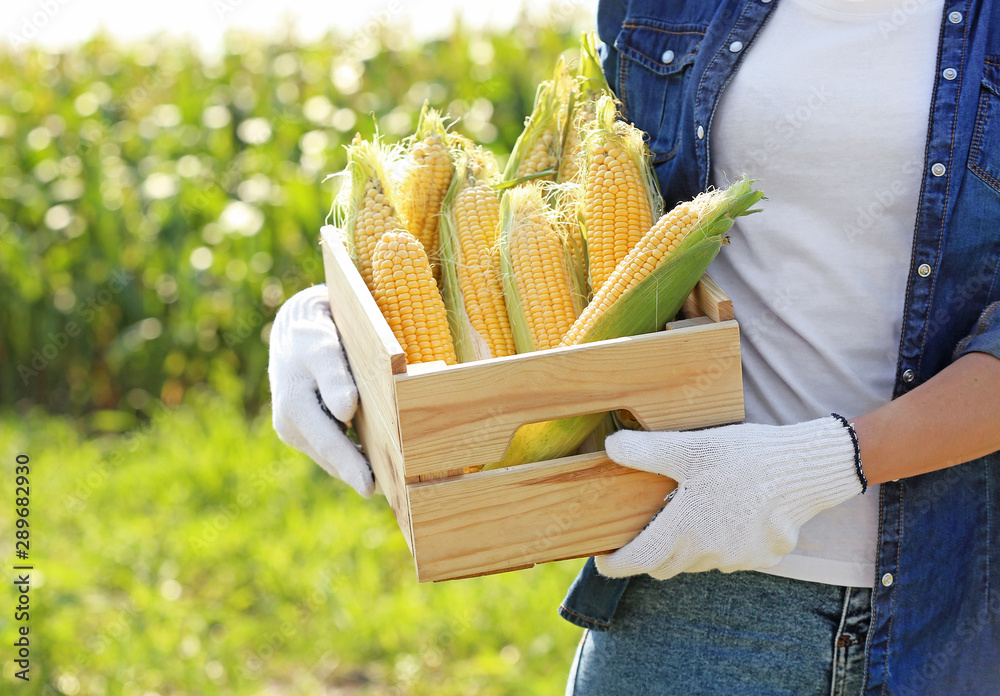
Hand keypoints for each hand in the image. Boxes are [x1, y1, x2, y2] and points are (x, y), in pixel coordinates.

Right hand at [268, 285, 374, 496]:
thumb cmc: (312, 336)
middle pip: (332, 457)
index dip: (351, 468)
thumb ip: (334, 378)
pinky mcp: (305, 429)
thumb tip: (346, 410)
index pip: (329, 445)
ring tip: (391, 483)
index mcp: (293, 410)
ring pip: (332, 456)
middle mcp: (290, 427)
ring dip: (356, 467)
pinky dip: (351, 455)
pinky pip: (332, 447)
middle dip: (359, 474)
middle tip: (394, 493)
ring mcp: (296, 430)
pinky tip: (376, 461)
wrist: (296, 328)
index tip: (370, 489)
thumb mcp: (323, 350)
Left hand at [595, 416, 862, 579]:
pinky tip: (729, 513)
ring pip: (698, 562)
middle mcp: (708, 553)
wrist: (805, 469)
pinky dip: (721, 542)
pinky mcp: (764, 557)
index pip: (638, 561)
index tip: (602, 559)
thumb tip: (610, 447)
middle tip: (646, 527)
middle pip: (666, 565)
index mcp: (685, 529)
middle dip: (651, 552)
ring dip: (688, 546)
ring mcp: (738, 559)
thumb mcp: (690, 447)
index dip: (615, 564)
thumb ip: (647, 451)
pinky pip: (731, 557)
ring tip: (691, 512)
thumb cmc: (745, 457)